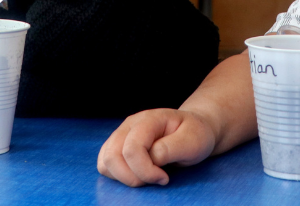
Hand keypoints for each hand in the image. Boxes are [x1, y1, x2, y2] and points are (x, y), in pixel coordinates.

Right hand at [97, 108, 216, 186]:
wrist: (194, 130)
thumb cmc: (195, 134)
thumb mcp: (192, 140)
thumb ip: (170, 149)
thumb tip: (151, 159)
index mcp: (149, 119)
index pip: (132, 149)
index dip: (146, 171)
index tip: (164, 178)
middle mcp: (130, 124)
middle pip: (112, 157)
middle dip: (132, 177)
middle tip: (155, 180)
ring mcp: (121, 134)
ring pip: (105, 162)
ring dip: (123, 177)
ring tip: (146, 177)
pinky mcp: (117, 145)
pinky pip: (105, 164)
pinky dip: (117, 175)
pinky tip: (137, 174)